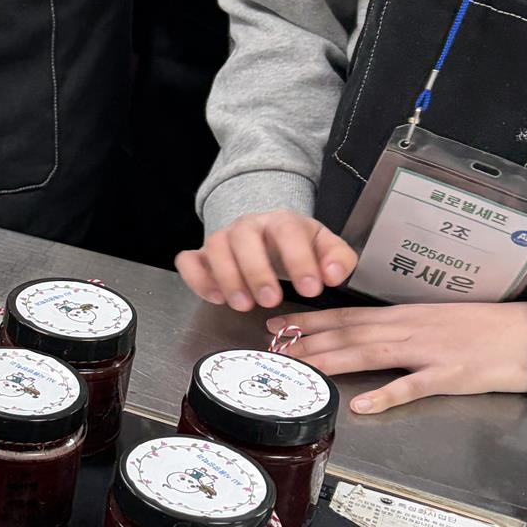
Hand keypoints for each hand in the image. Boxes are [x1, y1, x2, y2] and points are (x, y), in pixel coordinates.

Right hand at [176, 211, 358, 310]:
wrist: (266, 234)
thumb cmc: (295, 245)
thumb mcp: (324, 247)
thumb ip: (338, 259)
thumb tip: (332, 275)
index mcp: (281, 221)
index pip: (288, 231)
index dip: (299, 260)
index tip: (311, 290)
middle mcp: (248, 225)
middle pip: (245, 237)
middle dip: (257, 271)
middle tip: (271, 301)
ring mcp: (221, 238)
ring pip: (215, 247)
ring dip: (227, 278)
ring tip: (243, 305)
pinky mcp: (201, 255)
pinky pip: (188, 261)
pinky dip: (196, 278)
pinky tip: (215, 297)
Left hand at [273, 302, 526, 413]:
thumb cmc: (482, 330)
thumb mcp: (432, 321)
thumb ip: (396, 329)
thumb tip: (361, 336)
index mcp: (403, 317)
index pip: (346, 316)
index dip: (309, 320)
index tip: (276, 324)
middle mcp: (409, 329)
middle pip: (349, 333)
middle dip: (307, 340)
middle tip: (271, 347)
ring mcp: (428, 352)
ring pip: (370, 353)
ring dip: (332, 361)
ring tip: (301, 368)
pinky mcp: (449, 375)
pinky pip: (412, 386)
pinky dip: (386, 395)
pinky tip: (361, 404)